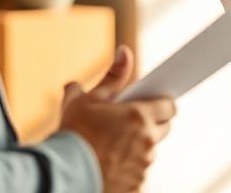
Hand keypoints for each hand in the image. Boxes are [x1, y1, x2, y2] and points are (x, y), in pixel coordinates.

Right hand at [59, 46, 176, 192]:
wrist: (62, 173)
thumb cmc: (73, 134)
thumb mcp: (88, 99)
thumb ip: (112, 76)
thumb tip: (124, 52)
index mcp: (139, 116)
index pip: (169, 106)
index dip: (161, 103)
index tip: (153, 103)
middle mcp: (147, 141)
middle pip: (163, 128)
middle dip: (150, 123)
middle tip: (128, 123)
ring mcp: (143, 165)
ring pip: (150, 151)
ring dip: (139, 146)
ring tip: (113, 145)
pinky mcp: (136, 184)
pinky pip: (139, 172)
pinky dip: (129, 167)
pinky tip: (110, 163)